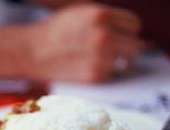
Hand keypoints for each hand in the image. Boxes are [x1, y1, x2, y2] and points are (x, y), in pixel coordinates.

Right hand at [26, 4, 142, 82]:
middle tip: (113, 51)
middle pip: (135, 46)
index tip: (121, 36)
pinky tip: (89, 66)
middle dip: (126, 48)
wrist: (34, 51)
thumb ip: (108, 19)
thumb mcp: (82, 13)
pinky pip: (112, 75)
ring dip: (117, 62)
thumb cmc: (57, 31)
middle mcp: (104, 36)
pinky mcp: (95, 75)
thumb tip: (133, 33)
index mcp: (101, 15)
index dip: (127, 31)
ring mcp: (100, 57)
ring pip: (127, 63)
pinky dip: (105, 73)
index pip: (134, 25)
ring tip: (100, 59)